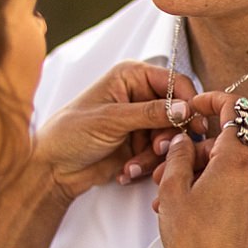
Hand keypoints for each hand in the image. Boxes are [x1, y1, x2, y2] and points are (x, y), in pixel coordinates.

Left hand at [33, 62, 216, 197]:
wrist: (53, 169)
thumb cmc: (70, 133)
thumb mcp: (111, 120)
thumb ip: (151, 113)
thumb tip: (186, 108)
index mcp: (131, 77)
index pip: (174, 82)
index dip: (188, 101)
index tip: (195, 123)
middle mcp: (140, 96)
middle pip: (179, 112)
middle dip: (169, 135)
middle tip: (159, 148)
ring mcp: (142, 122)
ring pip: (172, 136)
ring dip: (155, 155)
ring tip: (133, 165)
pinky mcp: (141, 145)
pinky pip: (161, 154)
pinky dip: (147, 165)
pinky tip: (126, 171)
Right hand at [152, 103, 247, 247]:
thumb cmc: (196, 240)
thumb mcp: (173, 192)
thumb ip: (178, 156)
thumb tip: (184, 140)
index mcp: (237, 159)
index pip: (234, 110)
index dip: (212, 100)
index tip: (194, 105)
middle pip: (223, 144)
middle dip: (192, 153)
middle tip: (163, 171)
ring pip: (226, 166)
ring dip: (197, 174)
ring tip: (166, 197)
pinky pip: (235, 184)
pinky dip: (212, 187)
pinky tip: (186, 205)